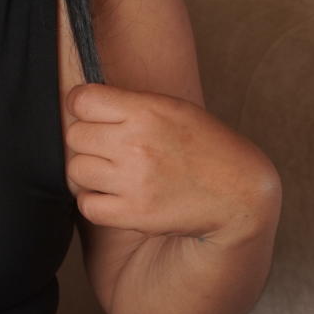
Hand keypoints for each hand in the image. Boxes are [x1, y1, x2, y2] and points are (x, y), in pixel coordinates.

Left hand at [64, 83, 281, 245]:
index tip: (92, 114)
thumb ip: (130, 105)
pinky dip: (95, 202)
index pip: (81, 100)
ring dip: (90, 172)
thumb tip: (82, 103)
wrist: (238, 192)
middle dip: (88, 141)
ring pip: (76, 171)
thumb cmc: (205, 146)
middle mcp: (136, 144)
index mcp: (146, 112)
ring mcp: (134, 181)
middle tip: (109, 148)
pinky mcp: (134, 213)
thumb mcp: (173, 108)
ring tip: (113, 173)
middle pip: (75, 136)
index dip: (81, 106)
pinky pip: (87, 205)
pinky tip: (113, 196)